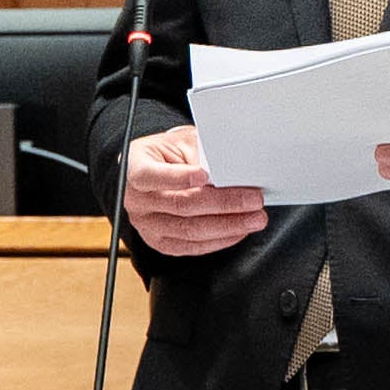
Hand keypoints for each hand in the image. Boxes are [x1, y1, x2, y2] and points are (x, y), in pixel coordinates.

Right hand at [122, 125, 272, 256]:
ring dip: (228, 226)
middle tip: (253, 199)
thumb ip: (199, 154)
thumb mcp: (180, 142)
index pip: (151, 175)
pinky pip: (192, 247)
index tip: (205, 175)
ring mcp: (147, 225)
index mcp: (135, 168)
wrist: (151, 172)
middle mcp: (137, 200)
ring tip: (254, 218)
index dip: (179, 177)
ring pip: (190, 231)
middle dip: (223, 203)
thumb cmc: (167, 155)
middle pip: (181, 205)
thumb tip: (229, 170)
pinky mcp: (160, 243)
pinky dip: (219, 240)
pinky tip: (238, 230)